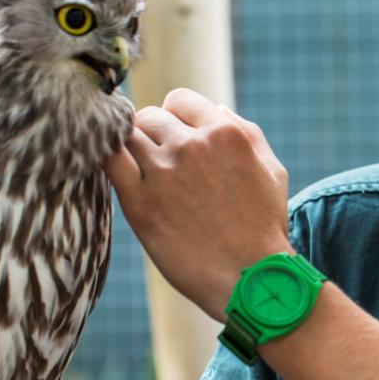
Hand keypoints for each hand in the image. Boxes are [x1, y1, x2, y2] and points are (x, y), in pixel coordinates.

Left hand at [104, 88, 293, 320]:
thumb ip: (245, 132)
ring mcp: (163, 173)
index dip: (176, 117)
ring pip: (127, 135)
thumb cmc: (263, 227)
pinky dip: (107, 157)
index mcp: (225, 133)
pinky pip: (109, 162)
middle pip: (151, 117)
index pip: (180, 100)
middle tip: (160, 161)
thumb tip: (216, 109)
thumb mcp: (271, 170)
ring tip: (142, 170)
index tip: (177, 138)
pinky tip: (114, 168)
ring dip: (131, 148)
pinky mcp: (139, 203)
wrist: (251, 278)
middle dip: (153, 134)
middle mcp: (192, 146)